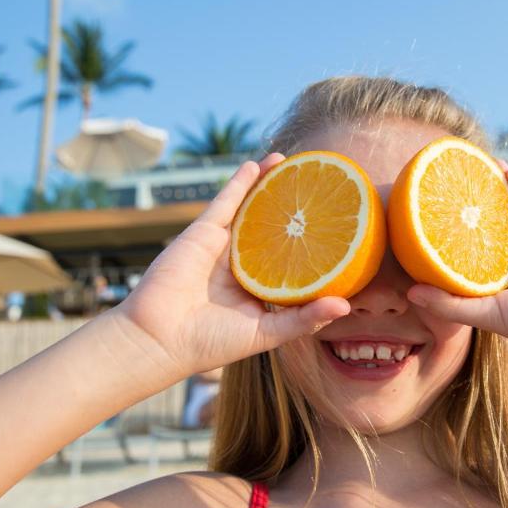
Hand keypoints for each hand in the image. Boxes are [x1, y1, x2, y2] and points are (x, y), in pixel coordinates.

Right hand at [114, 154, 350, 375]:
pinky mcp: (202, 232)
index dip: (308, 244)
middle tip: (316, 188)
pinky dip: (241, 182)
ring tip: (291, 164)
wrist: (161, 337)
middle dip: (290, 209)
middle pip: (271, 229)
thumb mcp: (268, 333)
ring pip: (249, 209)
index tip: (334, 227)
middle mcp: (241, 264)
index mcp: (257, 287)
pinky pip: (226, 201)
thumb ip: (305, 319)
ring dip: (268, 185)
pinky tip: (258, 165)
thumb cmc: (212, 343)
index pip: (289, 260)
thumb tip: (346, 306)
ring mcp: (221, 246)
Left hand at [406, 166, 507, 360]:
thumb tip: (410, 293)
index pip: (475, 258)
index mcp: (507, 287)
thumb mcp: (489, 315)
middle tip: (451, 188)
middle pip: (496, 232)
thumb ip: (451, 304)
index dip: (456, 241)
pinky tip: (507, 173)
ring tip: (477, 171)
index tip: (431, 221)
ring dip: (500, 193)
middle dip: (476, 212)